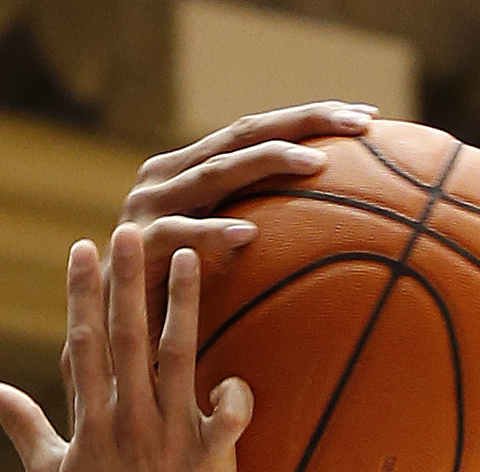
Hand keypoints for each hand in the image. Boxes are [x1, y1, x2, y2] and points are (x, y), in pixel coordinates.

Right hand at [0, 234, 248, 471]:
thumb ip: (19, 423)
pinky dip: (234, 394)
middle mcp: (130, 425)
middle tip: (130, 228)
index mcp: (91, 425)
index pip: (83, 346)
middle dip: (128, 282)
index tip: (83, 248)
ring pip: (178, 359)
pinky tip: (233, 368)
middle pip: (127, 340)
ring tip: (189, 254)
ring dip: (182, 305)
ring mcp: (172, 440)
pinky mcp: (212, 459)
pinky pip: (230, 416)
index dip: (83, 295)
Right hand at [115, 101, 376, 316]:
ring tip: (315, 164)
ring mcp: (148, 207)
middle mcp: (168, 176)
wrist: (109, 342)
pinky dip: (213, 234)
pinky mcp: (135, 246)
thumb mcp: (225, 266)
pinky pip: (180, 236)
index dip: (312, 119)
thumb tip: (341, 238)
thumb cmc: (176, 310)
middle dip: (306, 122)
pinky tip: (249, 234)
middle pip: (246, 133)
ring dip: (268, 162)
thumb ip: (262, 240)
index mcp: (191, 171)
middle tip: (362, 121)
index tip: (370, 119)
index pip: (260, 131)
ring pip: (217, 171)